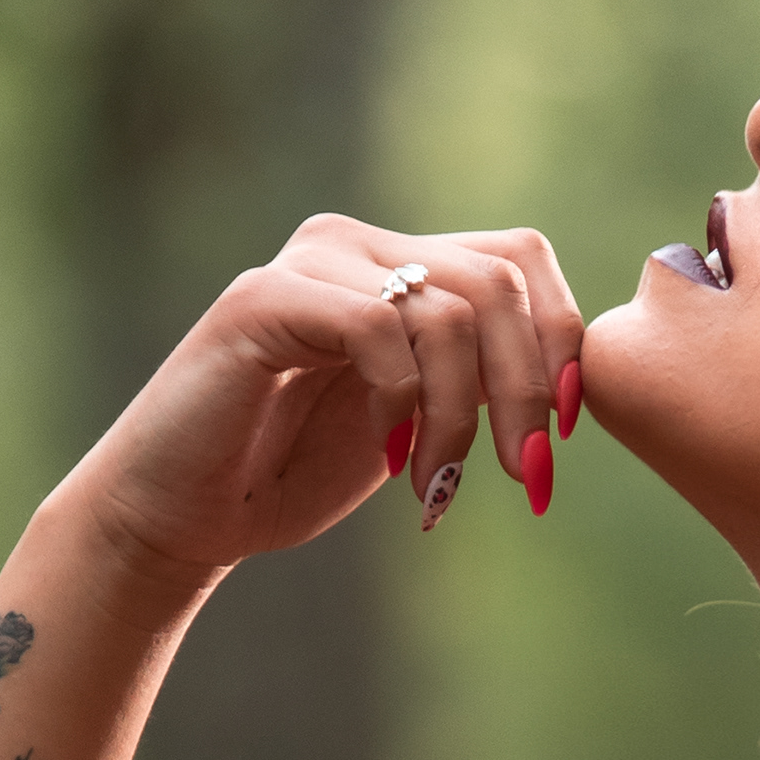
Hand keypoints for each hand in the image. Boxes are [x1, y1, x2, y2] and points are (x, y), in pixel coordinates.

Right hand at [77, 215, 586, 600]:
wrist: (182, 515)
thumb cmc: (294, 472)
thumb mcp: (416, 422)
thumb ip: (476, 380)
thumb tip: (577, 382)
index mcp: (398, 262)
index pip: (521, 258)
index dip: (560, 340)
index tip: (558, 434)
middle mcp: (355, 244)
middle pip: (498, 279)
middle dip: (526, 389)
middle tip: (523, 476)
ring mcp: (308, 264)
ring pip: (448, 308)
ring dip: (464, 412)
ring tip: (435, 480)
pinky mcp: (262, 299)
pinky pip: (377, 327)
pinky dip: (403, 400)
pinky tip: (389, 453)